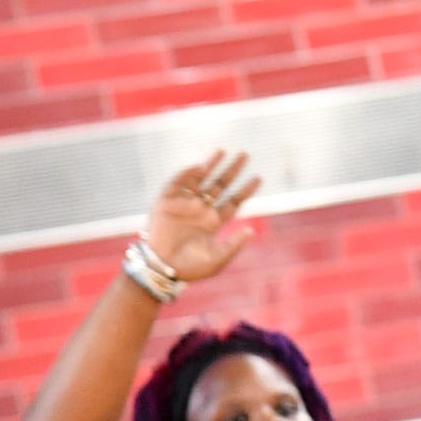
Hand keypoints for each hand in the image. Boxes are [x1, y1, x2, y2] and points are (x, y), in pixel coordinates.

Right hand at [142, 150, 261, 280]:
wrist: (161, 270)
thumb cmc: (189, 269)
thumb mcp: (216, 260)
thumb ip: (233, 246)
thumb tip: (250, 231)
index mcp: (213, 222)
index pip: (233, 201)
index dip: (246, 189)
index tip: (258, 177)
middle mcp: (200, 211)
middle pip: (219, 185)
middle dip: (232, 170)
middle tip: (245, 154)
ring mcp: (184, 206)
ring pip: (200, 181)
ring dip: (210, 165)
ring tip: (222, 151)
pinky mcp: (166, 203)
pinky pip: (177, 184)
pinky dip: (186, 175)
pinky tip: (199, 167)